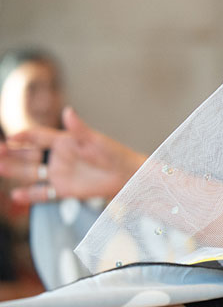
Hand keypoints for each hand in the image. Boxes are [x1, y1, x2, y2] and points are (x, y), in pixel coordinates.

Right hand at [0, 107, 147, 203]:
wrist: (128, 177)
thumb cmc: (115, 155)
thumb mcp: (96, 141)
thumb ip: (79, 129)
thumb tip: (68, 111)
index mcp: (65, 141)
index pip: (38, 136)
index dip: (23, 136)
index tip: (10, 138)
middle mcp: (59, 157)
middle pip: (29, 154)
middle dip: (11, 153)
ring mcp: (60, 174)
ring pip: (31, 173)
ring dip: (14, 171)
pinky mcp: (65, 190)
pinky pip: (44, 193)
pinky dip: (30, 195)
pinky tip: (15, 195)